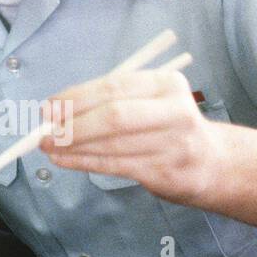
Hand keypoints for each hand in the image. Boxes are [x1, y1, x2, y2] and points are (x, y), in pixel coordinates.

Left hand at [40, 68, 225, 207]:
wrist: (213, 163)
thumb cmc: (168, 126)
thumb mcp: (150, 101)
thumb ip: (111, 101)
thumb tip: (57, 109)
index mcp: (167, 84)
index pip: (114, 87)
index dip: (76, 97)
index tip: (48, 107)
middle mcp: (174, 112)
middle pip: (114, 116)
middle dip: (73, 124)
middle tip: (43, 131)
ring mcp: (172, 145)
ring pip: (111, 145)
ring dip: (73, 147)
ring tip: (48, 147)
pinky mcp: (164, 172)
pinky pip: (114, 166)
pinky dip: (84, 163)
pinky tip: (64, 160)